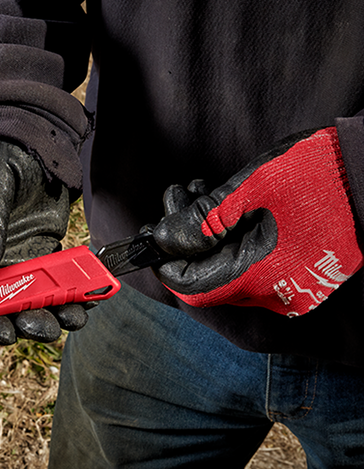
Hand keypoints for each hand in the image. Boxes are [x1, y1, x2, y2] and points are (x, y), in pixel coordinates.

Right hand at [0, 141, 89, 343]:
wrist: (29, 137)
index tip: (4, 332)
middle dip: (19, 323)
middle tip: (44, 326)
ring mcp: (11, 260)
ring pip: (25, 302)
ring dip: (47, 315)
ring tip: (70, 316)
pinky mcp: (38, 256)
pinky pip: (50, 285)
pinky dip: (67, 296)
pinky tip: (84, 301)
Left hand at [152, 127, 363, 316]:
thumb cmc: (316, 175)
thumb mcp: (248, 191)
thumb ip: (200, 221)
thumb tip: (161, 240)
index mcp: (260, 276)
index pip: (192, 286)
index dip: (166, 261)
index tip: (152, 234)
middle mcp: (273, 292)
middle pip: (207, 276)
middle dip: (184, 239)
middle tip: (175, 200)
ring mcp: (288, 286)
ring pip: (225, 268)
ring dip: (203, 235)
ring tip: (197, 194)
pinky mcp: (297, 274)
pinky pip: (249, 265)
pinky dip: (227, 239)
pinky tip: (221, 207)